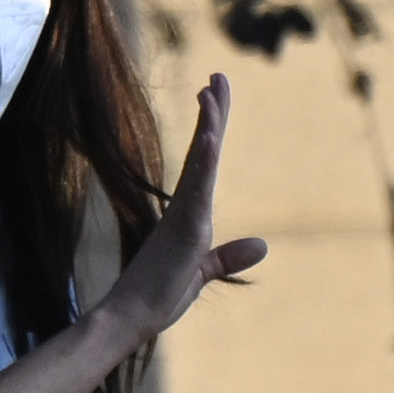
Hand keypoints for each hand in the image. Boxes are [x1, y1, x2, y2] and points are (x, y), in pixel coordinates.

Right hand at [98, 74, 268, 345]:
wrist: (131, 318)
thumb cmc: (158, 295)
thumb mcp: (204, 271)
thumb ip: (229, 256)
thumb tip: (262, 245)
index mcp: (191, 212)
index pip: (206, 163)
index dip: (212, 129)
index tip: (214, 94)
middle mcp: (187, 207)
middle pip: (205, 152)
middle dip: (213, 112)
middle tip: (218, 75)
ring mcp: (185, 215)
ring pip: (201, 162)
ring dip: (209, 125)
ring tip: (213, 89)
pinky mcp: (185, 229)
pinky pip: (197, 189)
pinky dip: (204, 162)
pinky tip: (209, 136)